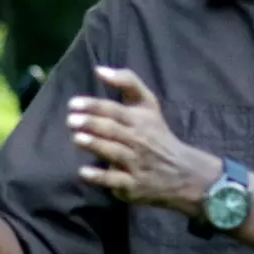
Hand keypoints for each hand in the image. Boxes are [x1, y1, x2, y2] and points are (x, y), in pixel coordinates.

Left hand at [68, 67, 220, 215]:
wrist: (183, 171)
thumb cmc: (157, 134)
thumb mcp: (148, 106)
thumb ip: (128, 83)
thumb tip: (99, 70)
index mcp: (142, 120)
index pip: (117, 110)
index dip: (95, 106)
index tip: (74, 104)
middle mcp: (140, 140)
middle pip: (115, 129)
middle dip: (93, 124)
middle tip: (71, 120)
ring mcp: (137, 163)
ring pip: (115, 152)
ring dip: (96, 145)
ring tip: (77, 139)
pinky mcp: (133, 184)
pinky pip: (115, 179)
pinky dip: (100, 176)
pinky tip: (84, 172)